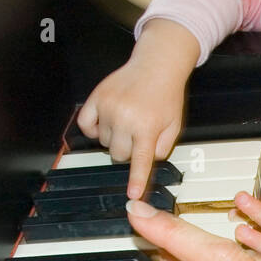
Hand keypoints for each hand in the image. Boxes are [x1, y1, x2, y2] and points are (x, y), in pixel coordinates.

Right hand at [75, 19, 199, 199]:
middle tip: (137, 134)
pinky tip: (106, 120)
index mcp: (147, 127)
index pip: (140, 161)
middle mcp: (126, 119)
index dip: (136, 181)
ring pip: (103, 142)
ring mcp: (108, 108)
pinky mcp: (96, 99)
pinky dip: (93, 128)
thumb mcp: (174, 125)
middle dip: (127, 150)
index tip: (132, 195)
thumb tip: (147, 161)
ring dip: (113, 137)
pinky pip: (86, 126)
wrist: (156, 65)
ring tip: (126, 120)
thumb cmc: (166, 94)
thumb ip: (162, 147)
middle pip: (118, 154)